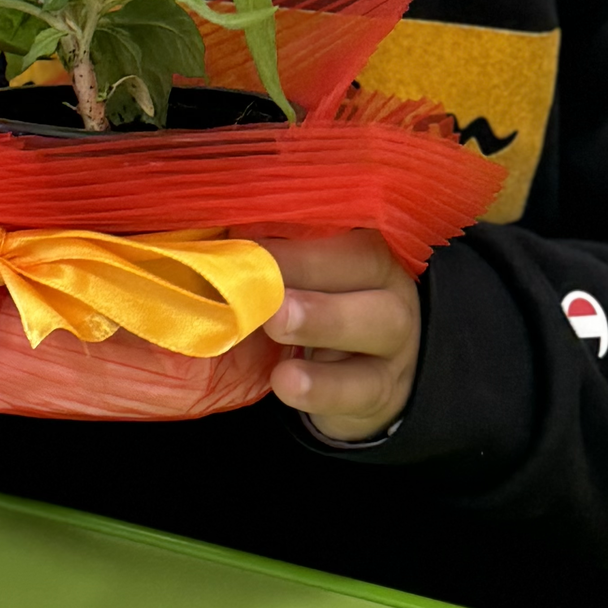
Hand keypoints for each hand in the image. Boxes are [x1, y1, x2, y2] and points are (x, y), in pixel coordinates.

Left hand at [257, 229, 420, 443]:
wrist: (354, 379)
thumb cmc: (310, 311)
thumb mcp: (294, 281)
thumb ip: (264, 260)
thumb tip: (209, 238)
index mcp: (361, 240)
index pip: (337, 217)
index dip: (292, 224)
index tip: (241, 231)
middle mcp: (388, 281)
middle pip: (364, 260)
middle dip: (308, 264)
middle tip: (261, 276)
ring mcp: (397, 338)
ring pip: (378, 323)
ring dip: (324, 320)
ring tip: (275, 324)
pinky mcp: (386, 389)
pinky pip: (363, 387)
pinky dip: (323, 387)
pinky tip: (287, 383)